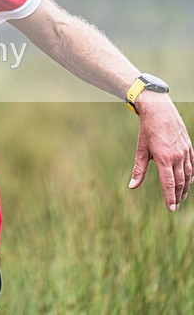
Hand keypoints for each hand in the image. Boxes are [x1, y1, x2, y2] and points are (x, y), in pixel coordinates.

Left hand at [129, 93, 193, 210]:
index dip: (170, 197)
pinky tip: (188, 181)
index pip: (169, 183)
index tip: (171, 209)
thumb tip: (132, 186)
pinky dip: (191, 175)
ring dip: (185, 187)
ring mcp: (185, 152)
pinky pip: (192, 165)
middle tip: (175, 206)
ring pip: (188, 175)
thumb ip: (139, 170)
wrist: (160, 111)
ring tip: (181, 197)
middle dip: (178, 195)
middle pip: (180, 182)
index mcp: (164, 158)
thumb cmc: (147, 131)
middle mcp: (177, 156)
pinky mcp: (189, 147)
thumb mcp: (141, 150)